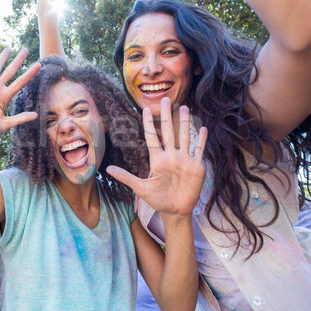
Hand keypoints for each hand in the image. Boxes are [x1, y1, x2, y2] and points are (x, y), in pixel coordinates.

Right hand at [0, 47, 40, 140]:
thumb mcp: (4, 124)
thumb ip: (20, 118)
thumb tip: (36, 115)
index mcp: (5, 96)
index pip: (20, 82)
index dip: (30, 73)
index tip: (39, 65)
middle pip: (11, 71)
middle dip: (18, 60)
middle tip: (26, 49)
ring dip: (2, 57)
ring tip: (9, 48)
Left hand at [107, 98, 207, 216]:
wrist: (175, 211)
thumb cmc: (158, 200)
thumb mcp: (141, 188)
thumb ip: (126, 177)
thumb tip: (108, 168)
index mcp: (157, 159)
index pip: (152, 137)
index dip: (149, 123)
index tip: (145, 109)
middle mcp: (171, 156)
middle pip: (169, 131)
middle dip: (167, 116)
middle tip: (166, 99)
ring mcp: (184, 160)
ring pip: (184, 137)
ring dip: (185, 122)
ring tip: (184, 107)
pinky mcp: (196, 166)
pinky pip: (199, 150)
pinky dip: (201, 140)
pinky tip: (203, 128)